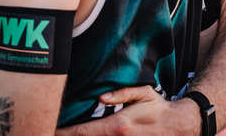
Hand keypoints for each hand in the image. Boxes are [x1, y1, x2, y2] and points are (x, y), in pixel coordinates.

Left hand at [54, 85, 198, 135]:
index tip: (48, 128)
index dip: (63, 132)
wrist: (178, 128)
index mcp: (118, 126)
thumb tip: (100, 98)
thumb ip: (121, 93)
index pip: (82, 132)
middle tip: (47, 129)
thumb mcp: (143, 93)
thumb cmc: (158, 108)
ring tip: (61, 133)